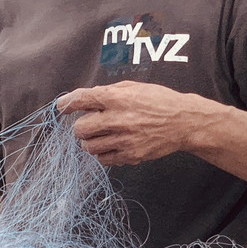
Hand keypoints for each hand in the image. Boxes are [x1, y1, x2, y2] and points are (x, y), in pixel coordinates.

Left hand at [57, 81, 204, 165]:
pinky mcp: (131, 155)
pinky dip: (102, 153)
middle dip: (81, 126)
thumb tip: (82, 99)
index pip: (81, 100)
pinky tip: (111, 145)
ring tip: (100, 136)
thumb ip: (107, 92)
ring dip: (90, 141)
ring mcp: (125, 140)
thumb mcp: (133, 87)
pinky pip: (103, 159)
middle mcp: (119, 119)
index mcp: (118, 98)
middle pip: (80, 128)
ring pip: (88, 147)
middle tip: (90, 124)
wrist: (185, 122)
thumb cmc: (158, 101)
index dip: (67, 103)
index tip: (61, 106)